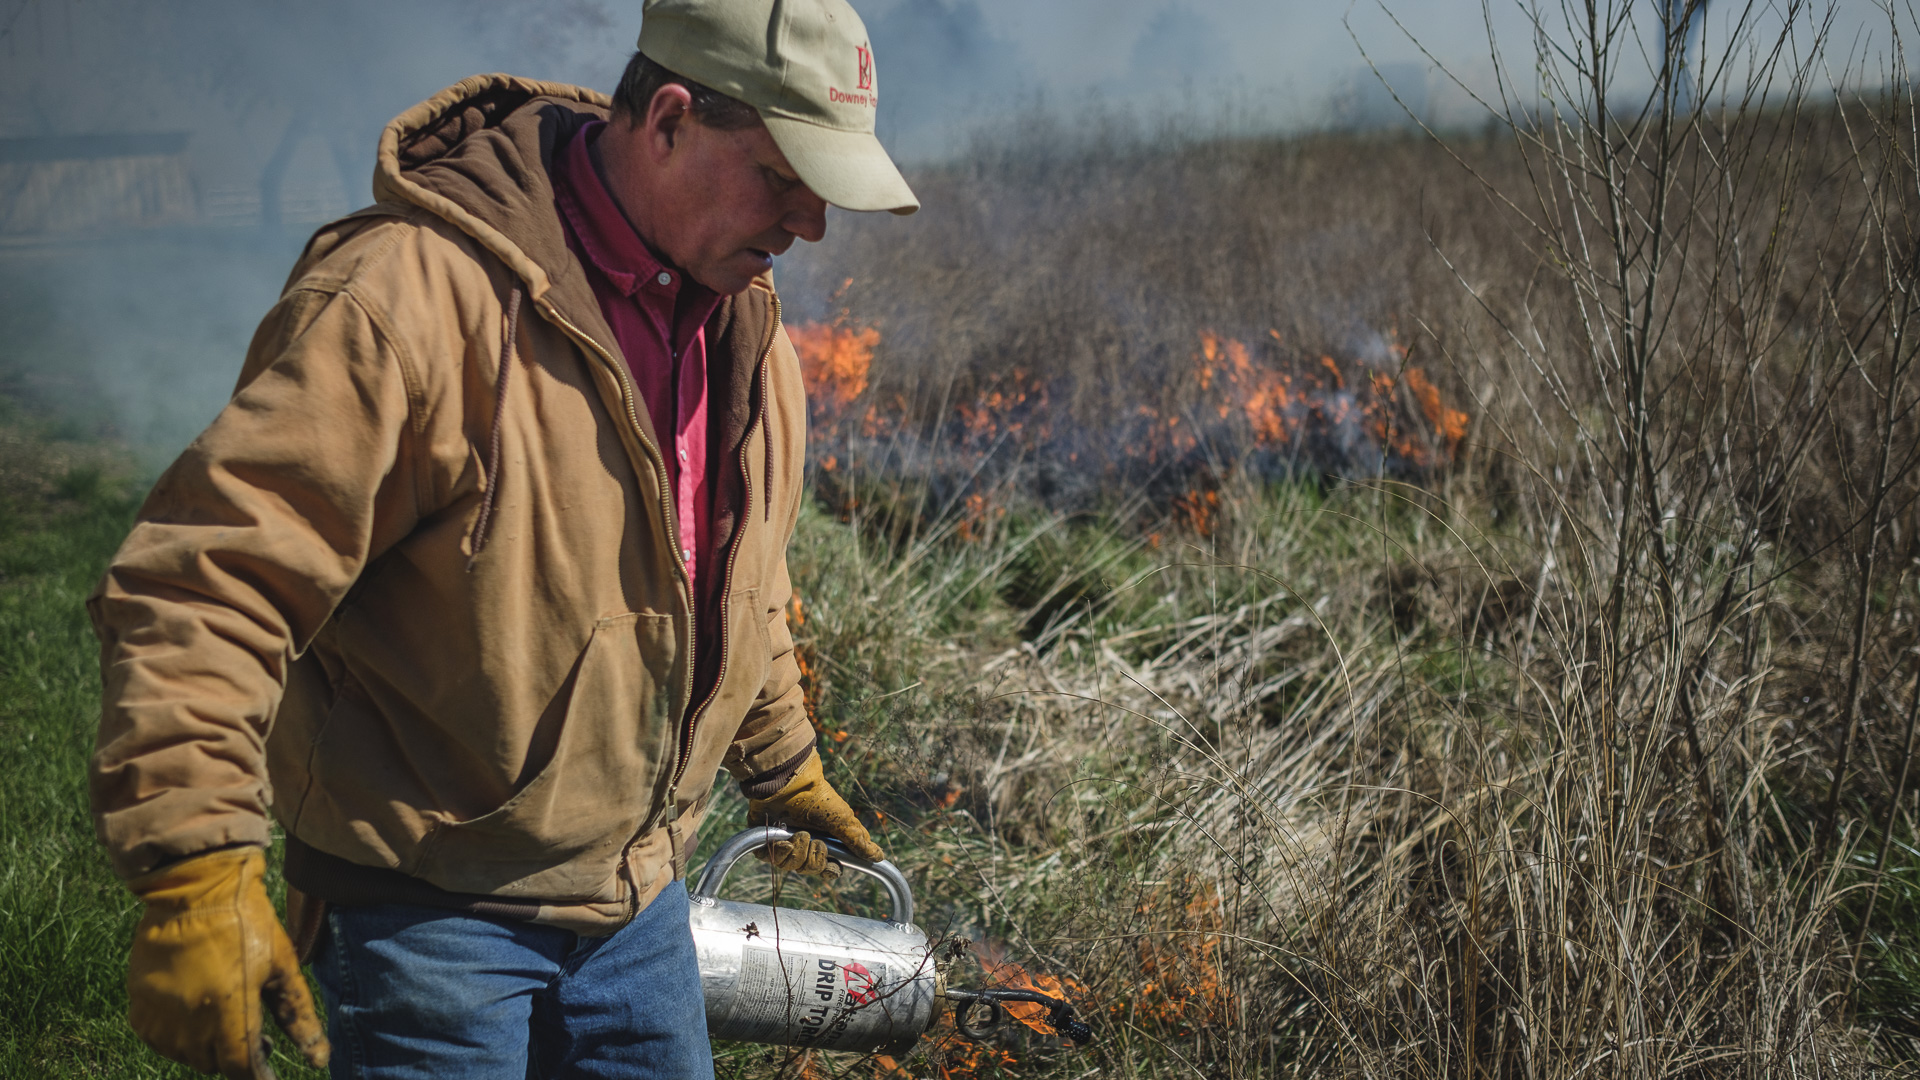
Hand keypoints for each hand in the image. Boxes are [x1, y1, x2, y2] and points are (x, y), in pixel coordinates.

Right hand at [126, 847, 329, 1078]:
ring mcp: (160, 1014)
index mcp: (229, 1013)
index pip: (242, 1069)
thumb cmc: (248, 924)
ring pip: (185, 1055)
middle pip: (214, 1063)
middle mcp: (190, 1022)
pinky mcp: (139, 1003)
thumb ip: (299, 1017)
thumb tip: (319, 1059)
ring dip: (206, 1046)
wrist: (196, 888)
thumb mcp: (283, 967)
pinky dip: (177, 1035)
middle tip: (253, 1032)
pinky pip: (157, 1038)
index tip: (266, 1072)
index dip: (257, 1075)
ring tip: (223, 1019)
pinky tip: (194, 1013)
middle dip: (235, 1055)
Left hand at [747, 750, 883, 879]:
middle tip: (815, 841)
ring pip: (790, 866)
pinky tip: (783, 839)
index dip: (829, 870)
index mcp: (822, 840)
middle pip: (809, 869)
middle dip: (813, 859)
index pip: (826, 867)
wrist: (790, 784)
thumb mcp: (843, 820)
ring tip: (799, 834)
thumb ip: (858, 841)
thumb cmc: (818, 799)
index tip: (831, 865)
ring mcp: (783, 842)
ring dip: (797, 852)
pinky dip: (779, 850)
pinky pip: (771, 859)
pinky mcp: (765, 840)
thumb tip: (879, 857)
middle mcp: (803, 843)